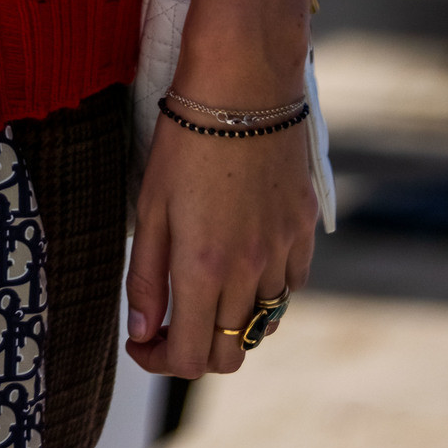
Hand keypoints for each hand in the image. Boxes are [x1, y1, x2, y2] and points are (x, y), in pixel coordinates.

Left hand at [124, 108, 316, 378]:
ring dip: (230, 321)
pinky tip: (244, 265)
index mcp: (203, 268)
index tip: (142, 343)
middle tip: (170, 324)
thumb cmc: (185, 139)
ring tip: (205, 289)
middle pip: (230, 353)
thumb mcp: (151, 204)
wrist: (243, 85)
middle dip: (195, 350)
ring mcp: (283, 252)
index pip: (189, 357)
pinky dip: (266, 292)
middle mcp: (249, 271)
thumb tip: (143, 331)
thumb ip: (146, 275)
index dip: (159, 362)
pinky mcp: (305, 230)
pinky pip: (290, 286)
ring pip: (262, 324)